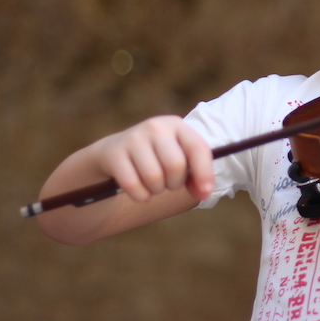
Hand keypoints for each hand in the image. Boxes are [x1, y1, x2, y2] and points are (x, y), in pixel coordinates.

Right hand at [91, 115, 214, 202]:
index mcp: (176, 125)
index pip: (198, 147)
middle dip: (175, 183)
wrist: (113, 152)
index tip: (205, 193)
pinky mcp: (114, 153)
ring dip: (157, 190)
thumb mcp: (177, 158)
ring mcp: (133, 138)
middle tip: (169, 184)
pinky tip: (141, 192)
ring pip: (154, 177)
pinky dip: (140, 196)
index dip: (204, 173)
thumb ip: (195, 175)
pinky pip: (132, 185)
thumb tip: (204, 193)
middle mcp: (155, 127)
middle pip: (175, 165)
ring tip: (154, 186)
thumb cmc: (156, 158)